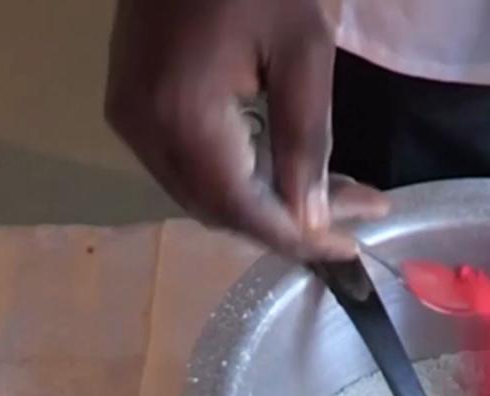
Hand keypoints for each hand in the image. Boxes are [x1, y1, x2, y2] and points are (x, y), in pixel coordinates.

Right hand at [104, 0, 386, 258]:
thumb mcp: (304, 52)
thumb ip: (306, 143)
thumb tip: (310, 223)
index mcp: (180, 116)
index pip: (243, 210)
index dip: (299, 238)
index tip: (353, 248)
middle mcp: (141, 127)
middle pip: (219, 209)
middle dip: (291, 222)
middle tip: (358, 213)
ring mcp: (130, 113)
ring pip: (202, 191)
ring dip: (269, 202)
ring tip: (337, 194)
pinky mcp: (134, 97)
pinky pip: (188, 162)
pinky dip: (240, 175)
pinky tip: (288, 167)